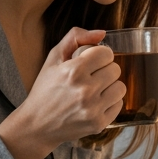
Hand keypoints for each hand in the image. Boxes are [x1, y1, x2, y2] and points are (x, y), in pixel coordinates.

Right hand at [0, 27, 125, 158]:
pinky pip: (119, 104)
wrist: (37, 125)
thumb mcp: (53, 58)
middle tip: (92, 77)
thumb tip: (102, 33)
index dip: (99, 56)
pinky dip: (110, 102)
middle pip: (115, 69)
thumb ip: (75, 38)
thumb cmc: (45, 90)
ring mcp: (93, 109)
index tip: (91, 62)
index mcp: (73, 71)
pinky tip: (96, 103)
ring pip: (121, 87)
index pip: (106, 53)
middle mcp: (85, 90)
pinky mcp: (98, 124)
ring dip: (110, 86)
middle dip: (105, 70)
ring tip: (95, 90)